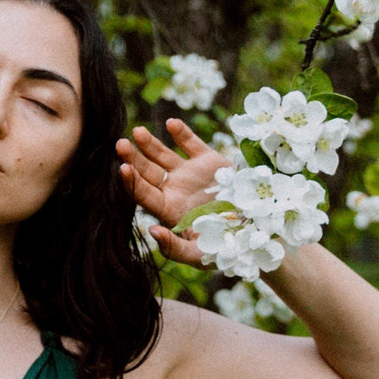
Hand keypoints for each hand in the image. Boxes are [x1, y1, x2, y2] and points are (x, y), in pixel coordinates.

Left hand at [117, 117, 231, 268]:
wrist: (258, 230)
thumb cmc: (226, 248)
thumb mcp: (199, 255)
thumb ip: (174, 247)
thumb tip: (152, 231)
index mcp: (168, 210)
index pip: (143, 195)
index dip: (132, 183)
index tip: (123, 169)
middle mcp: (174, 190)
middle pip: (147, 172)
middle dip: (133, 158)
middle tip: (120, 145)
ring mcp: (190, 174)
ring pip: (163, 155)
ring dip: (150, 144)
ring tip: (138, 132)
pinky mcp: (209, 161)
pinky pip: (192, 144)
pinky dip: (182, 133)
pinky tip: (171, 123)